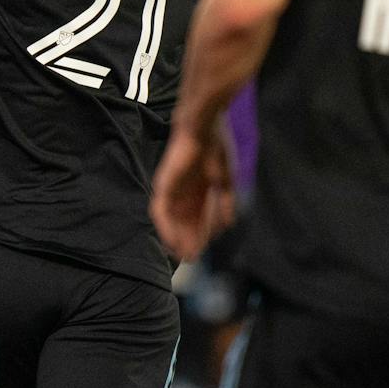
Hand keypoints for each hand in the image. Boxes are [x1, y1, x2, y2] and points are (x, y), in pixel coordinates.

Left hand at [151, 123, 237, 262]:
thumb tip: (228, 226)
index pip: (198, 218)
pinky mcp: (163, 185)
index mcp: (199, 190)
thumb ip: (225, 203)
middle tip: (192, 259)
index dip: (201, 235)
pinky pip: (160, 212)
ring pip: (170, 220)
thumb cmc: (217, 148)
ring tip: (182, 255)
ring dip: (176, 238)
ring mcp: (172, 189)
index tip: (203, 252)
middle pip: (183, 222)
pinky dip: (165, 228)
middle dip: (188, 241)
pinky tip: (171, 242)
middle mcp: (184, 192)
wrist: (205, 128)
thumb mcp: (225, 180)